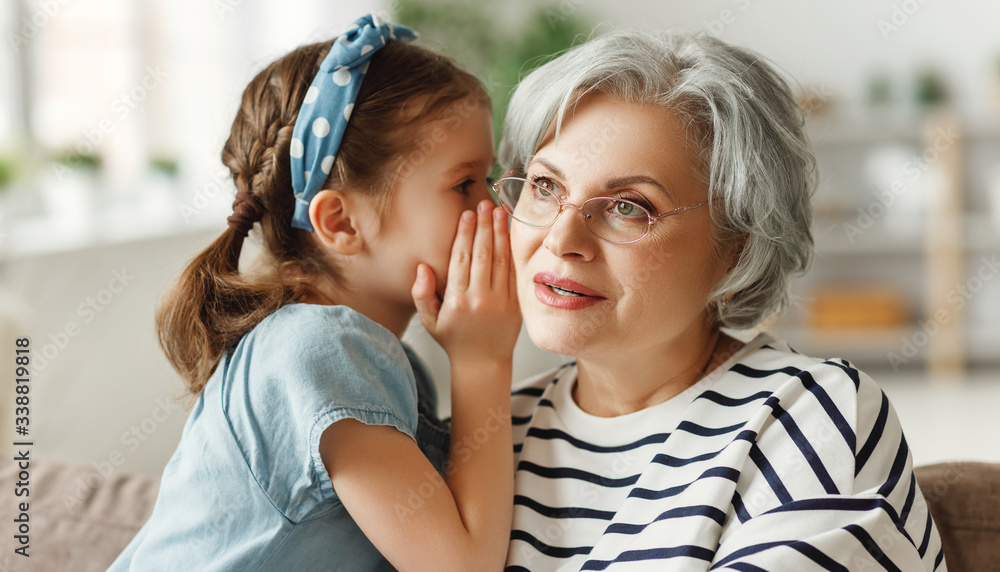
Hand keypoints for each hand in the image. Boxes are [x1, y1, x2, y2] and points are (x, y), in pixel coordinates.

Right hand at [412, 200, 520, 365]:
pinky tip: (510, 234)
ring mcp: (501, 301)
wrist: (483, 363)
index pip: (461, 259)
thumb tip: (422, 267)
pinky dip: (512, 251)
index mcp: (457, 301)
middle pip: (482, 254)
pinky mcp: (515, 304)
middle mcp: (480, 299)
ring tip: (499, 211)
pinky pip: (513, 272)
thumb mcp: (429, 320)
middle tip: (484, 204)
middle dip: (484, 226)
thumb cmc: (453, 339)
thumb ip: (421, 293)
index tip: (467, 214)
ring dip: (500, 233)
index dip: (464, 234)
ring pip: (501, 260)